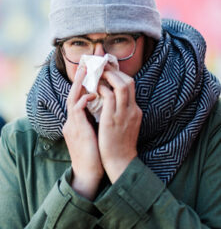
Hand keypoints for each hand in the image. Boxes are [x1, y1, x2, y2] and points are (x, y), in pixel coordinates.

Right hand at [64, 66, 103, 199]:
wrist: (88, 173)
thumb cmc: (94, 155)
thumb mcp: (93, 134)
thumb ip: (94, 121)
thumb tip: (103, 109)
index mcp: (76, 123)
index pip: (78, 99)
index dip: (83, 85)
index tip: (90, 72)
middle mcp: (71, 122)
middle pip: (72, 95)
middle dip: (79, 79)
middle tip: (86, 64)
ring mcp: (72, 126)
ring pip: (72, 99)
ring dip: (80, 85)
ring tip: (88, 72)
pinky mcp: (76, 130)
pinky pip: (77, 109)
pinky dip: (84, 99)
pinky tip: (94, 93)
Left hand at [98, 67, 141, 182]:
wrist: (120, 162)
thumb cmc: (118, 146)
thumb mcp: (124, 125)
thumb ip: (120, 112)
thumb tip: (109, 101)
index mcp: (134, 111)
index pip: (130, 86)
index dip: (119, 75)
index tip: (108, 69)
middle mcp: (132, 110)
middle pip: (129, 82)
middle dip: (115, 71)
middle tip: (101, 66)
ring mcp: (123, 114)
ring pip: (121, 86)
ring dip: (109, 76)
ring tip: (97, 73)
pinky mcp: (112, 120)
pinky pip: (109, 97)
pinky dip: (102, 89)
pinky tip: (94, 88)